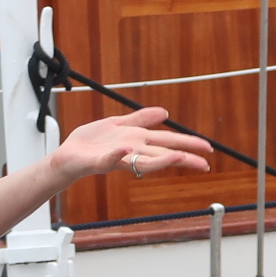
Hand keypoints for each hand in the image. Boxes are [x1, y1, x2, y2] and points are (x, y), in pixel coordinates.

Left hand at [51, 107, 210, 182]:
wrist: (67, 156)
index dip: (188, 145)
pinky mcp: (97, 162)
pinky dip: (117, 155)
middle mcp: (131, 151)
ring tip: (178, 157)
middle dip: (184, 157)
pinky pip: (109, 159)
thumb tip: (164, 113)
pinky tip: (126, 149)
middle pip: (162, 154)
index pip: (168, 143)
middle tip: (204, 164)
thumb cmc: (92, 143)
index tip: (208, 149)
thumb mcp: (119, 124)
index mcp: (137, 142)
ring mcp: (116, 158)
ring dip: (160, 160)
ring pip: (142, 161)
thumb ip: (141, 119)